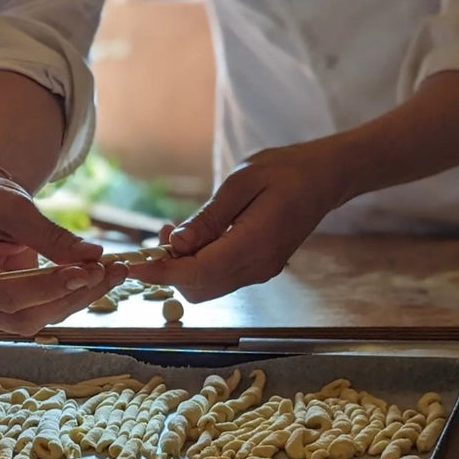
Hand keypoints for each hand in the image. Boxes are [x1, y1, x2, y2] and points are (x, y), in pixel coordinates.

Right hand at [0, 166, 127, 334]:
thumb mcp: (16, 208)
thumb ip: (52, 236)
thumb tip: (93, 255)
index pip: (8, 296)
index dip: (50, 289)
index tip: (86, 272)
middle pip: (27, 316)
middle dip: (73, 296)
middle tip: (109, 269)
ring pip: (42, 317)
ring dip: (81, 296)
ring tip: (114, 270)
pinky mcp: (9, 308)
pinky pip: (46, 308)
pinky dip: (75, 293)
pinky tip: (99, 274)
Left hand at [130, 139, 347, 301]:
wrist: (325, 178)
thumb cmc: (285, 170)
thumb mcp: (241, 182)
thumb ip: (208, 218)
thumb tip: (176, 244)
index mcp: (254, 245)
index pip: (197, 273)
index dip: (161, 273)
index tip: (133, 266)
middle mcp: (258, 267)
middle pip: (199, 288)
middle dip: (170, 268)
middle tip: (163, 232)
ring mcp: (261, 272)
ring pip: (208, 286)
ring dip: (184, 267)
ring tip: (178, 231)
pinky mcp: (259, 268)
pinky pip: (221, 277)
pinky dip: (200, 264)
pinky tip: (198, 237)